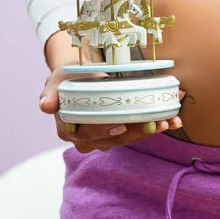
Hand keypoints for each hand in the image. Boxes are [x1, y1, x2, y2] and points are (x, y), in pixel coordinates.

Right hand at [40, 66, 185, 152]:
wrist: (78, 77)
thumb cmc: (66, 79)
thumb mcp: (56, 81)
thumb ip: (51, 93)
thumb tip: (45, 105)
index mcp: (70, 131)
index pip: (89, 134)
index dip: (105, 131)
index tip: (121, 125)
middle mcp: (88, 140)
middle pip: (115, 138)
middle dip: (138, 130)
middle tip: (157, 122)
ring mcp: (106, 138)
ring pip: (130, 137)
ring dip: (152, 129)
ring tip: (170, 120)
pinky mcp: (121, 131)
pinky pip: (138, 131)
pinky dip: (156, 125)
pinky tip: (174, 120)